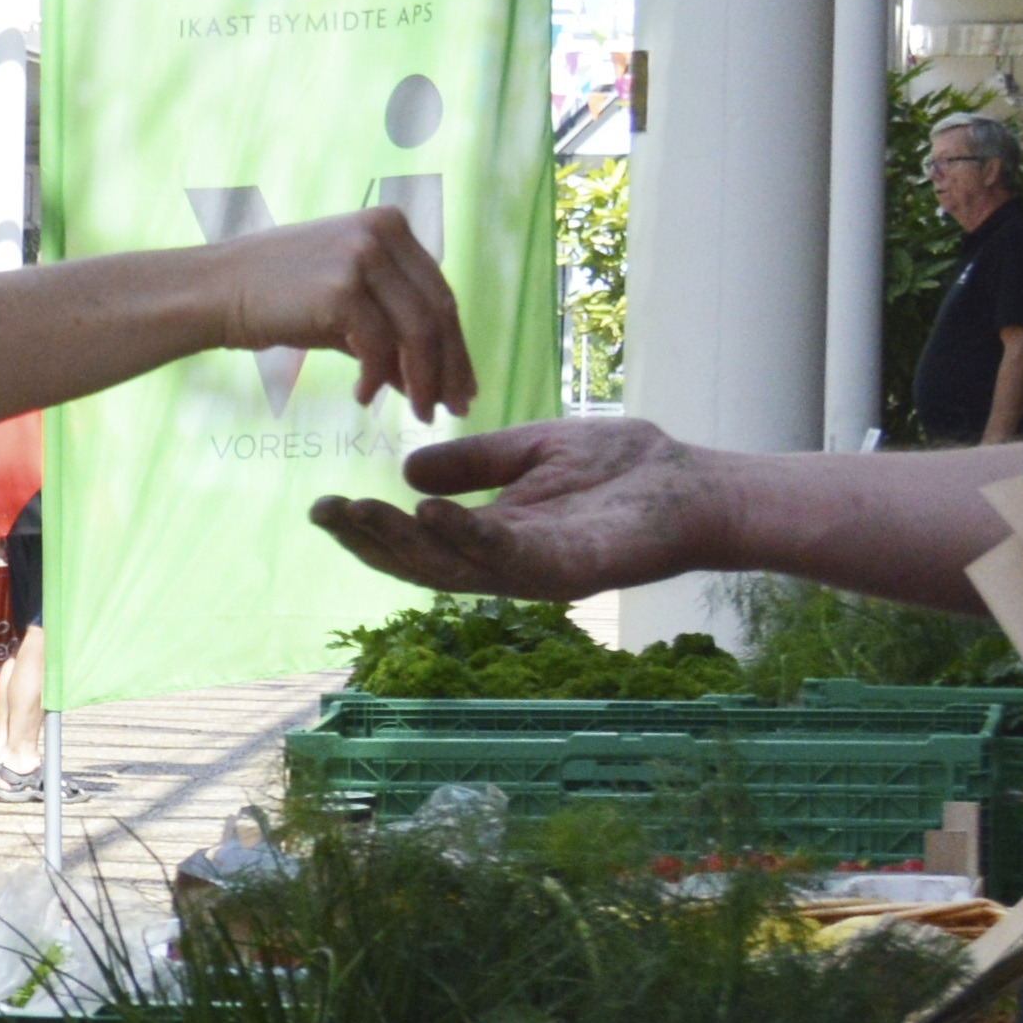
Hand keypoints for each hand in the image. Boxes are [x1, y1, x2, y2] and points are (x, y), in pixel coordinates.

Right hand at [205, 208, 477, 422]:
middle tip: (455, 409)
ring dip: (422, 380)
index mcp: (389, 225)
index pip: (439, 294)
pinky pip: (379, 345)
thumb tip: (434, 385)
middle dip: (449, 368)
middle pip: (437, 312)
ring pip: (417, 331)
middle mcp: (382, 232)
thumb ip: (391, 337)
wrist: (212, 291)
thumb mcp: (344, 312)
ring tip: (419, 414)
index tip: (461, 385)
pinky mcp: (340, 287)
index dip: (456, 346)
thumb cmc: (275, 300)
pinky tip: (364, 397)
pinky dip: (377, 377)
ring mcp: (362, 256)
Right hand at [306, 413, 706, 605]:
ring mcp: (534, 572)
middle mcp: (505, 563)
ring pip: (450, 566)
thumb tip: (406, 471)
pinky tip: (427, 510)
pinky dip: (461, 535)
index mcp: (494, 536)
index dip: (371, 529)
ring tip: (356, 512)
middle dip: (368, 540)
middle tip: (323, 513)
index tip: (325, 505)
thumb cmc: (628, 469)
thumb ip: (477, 463)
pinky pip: (503, 557)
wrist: (700, 486)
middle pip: (421, 561)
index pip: (419, 540)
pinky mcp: (567, 571)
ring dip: (400, 541)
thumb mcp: (534, 451)